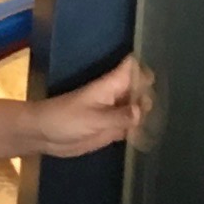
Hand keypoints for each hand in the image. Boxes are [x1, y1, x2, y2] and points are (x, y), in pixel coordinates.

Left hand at [26, 53, 149, 158]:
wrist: (45, 134)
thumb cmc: (65, 119)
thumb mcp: (93, 118)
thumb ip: (118, 116)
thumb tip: (141, 111)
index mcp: (111, 85)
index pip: (131, 67)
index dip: (145, 69)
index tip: (156, 81)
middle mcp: (116, 96)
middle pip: (140, 89)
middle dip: (151, 96)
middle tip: (155, 112)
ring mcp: (114, 112)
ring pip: (137, 108)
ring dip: (147, 114)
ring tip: (158, 123)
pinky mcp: (111, 129)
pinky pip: (130, 126)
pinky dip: (139, 129)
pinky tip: (149, 136)